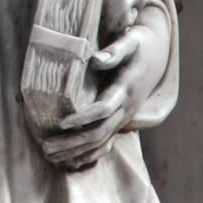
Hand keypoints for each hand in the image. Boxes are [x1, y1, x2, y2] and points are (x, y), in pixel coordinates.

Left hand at [40, 7, 170, 171]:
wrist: (158, 55)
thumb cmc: (139, 44)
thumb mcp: (130, 41)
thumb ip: (115, 51)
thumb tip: (96, 59)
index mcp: (126, 89)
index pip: (103, 109)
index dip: (82, 118)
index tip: (60, 123)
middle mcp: (126, 108)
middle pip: (98, 132)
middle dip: (72, 142)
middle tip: (45, 147)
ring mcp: (124, 117)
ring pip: (100, 141)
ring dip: (75, 151)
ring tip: (50, 156)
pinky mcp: (120, 120)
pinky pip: (106, 142)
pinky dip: (89, 154)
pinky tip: (71, 161)